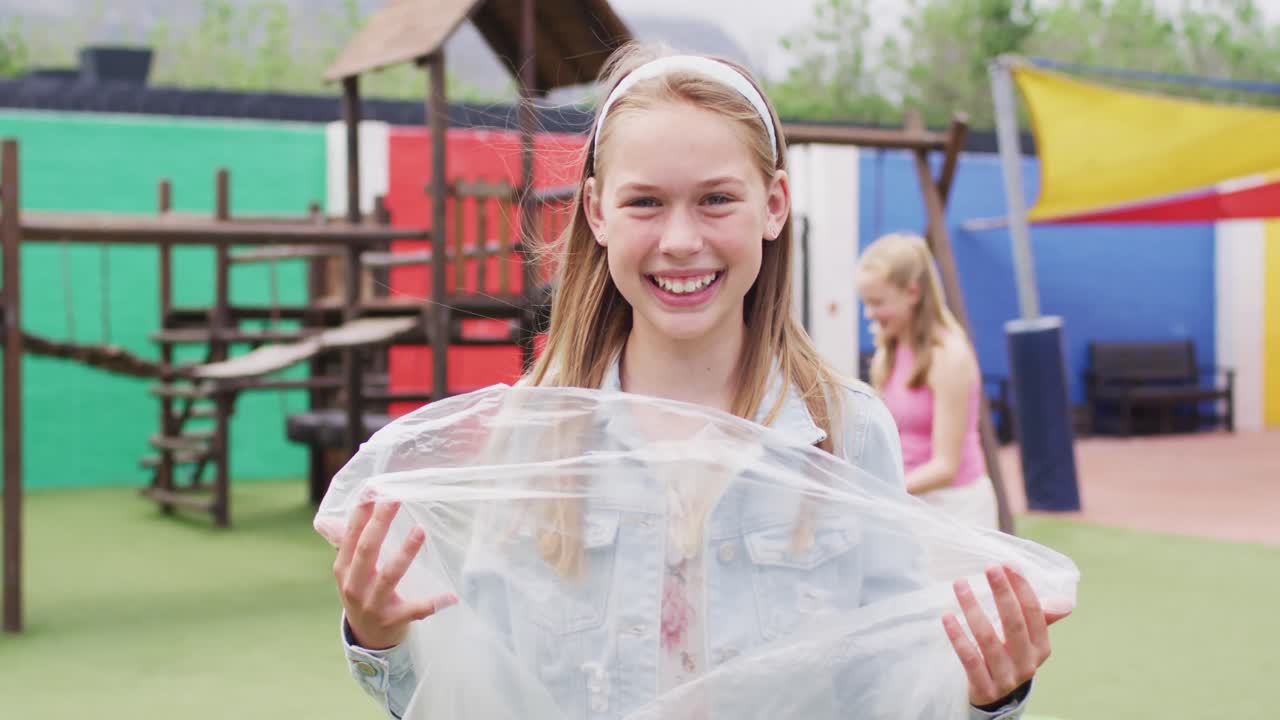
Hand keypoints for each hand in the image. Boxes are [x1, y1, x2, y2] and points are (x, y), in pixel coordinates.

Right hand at [333, 498, 457, 649]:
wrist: (366, 638)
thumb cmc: (361, 592)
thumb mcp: (348, 570)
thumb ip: (343, 543)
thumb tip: (326, 517)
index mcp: (343, 568)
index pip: (351, 535)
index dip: (361, 512)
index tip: (373, 488)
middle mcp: (354, 585)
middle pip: (367, 549)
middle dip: (381, 523)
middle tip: (395, 498)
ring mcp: (373, 604)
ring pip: (390, 576)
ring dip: (406, 552)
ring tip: (421, 530)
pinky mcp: (393, 620)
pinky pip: (414, 610)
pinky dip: (432, 604)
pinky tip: (450, 596)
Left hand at [942, 564, 1070, 706]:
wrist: (994, 696)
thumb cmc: (1010, 656)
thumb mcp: (1027, 640)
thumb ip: (1040, 617)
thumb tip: (1066, 602)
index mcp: (1041, 648)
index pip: (1034, 614)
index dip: (1022, 588)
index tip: (1007, 564)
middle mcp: (1027, 664)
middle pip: (1014, 624)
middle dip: (1003, 593)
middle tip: (989, 567)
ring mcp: (1006, 678)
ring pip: (988, 640)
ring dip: (973, 608)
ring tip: (960, 584)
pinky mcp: (984, 688)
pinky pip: (969, 659)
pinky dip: (958, 637)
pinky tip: (947, 616)